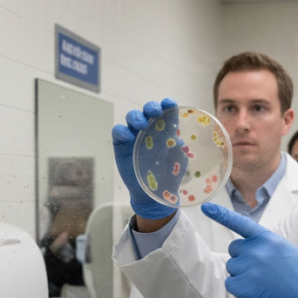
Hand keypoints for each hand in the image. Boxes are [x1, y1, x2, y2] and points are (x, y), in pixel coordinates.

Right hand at [111, 98, 187, 219]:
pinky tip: (128, 136)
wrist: (152, 193)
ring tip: (141, 125)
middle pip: (147, 110)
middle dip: (151, 107)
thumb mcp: (178, 161)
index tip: (169, 104)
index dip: (166, 104)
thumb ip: (179, 148)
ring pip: (132, 117)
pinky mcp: (121, 144)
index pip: (165, 111)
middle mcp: (149, 128)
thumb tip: (178, 140)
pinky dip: (122, 131)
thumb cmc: (167, 174)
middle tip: (155, 112)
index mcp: (165, 129)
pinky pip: (118, 131)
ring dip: (136, 117)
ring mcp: (134, 135)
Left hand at [201, 202, 297, 297]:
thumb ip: (264, 243)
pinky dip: (239, 288)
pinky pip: (230, 283)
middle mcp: (256, 251)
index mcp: (267, 239)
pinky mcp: (242, 286)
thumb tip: (245, 244)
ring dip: (242, 274)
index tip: (205, 208)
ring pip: (231, 267)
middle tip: (261, 269)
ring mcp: (249, 269)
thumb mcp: (284, 249)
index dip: (221, 215)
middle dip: (242, 257)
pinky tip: (256, 291)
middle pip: (233, 248)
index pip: (240, 223)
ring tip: (262, 282)